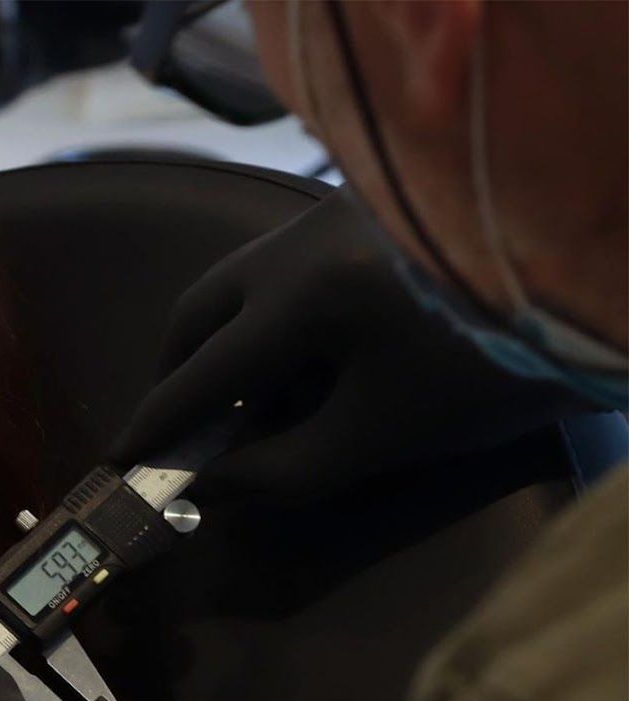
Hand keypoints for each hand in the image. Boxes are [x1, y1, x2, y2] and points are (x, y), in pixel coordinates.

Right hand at [111, 189, 589, 505]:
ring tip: (238, 403)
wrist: (588, 286)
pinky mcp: (361, 215)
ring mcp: (331, 216)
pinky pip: (282, 270)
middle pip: (201, 305)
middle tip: (177, 426)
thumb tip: (210, 483)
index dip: (156, 423)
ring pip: (239, 282)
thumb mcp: (380, 440)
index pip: (202, 371)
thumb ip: (282, 471)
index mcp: (302, 295)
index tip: (120, 455)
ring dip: (223, 343)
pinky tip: (295, 362)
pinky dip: (267, 321)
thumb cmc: (489, 375)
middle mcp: (299, 240)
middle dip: (178, 370)